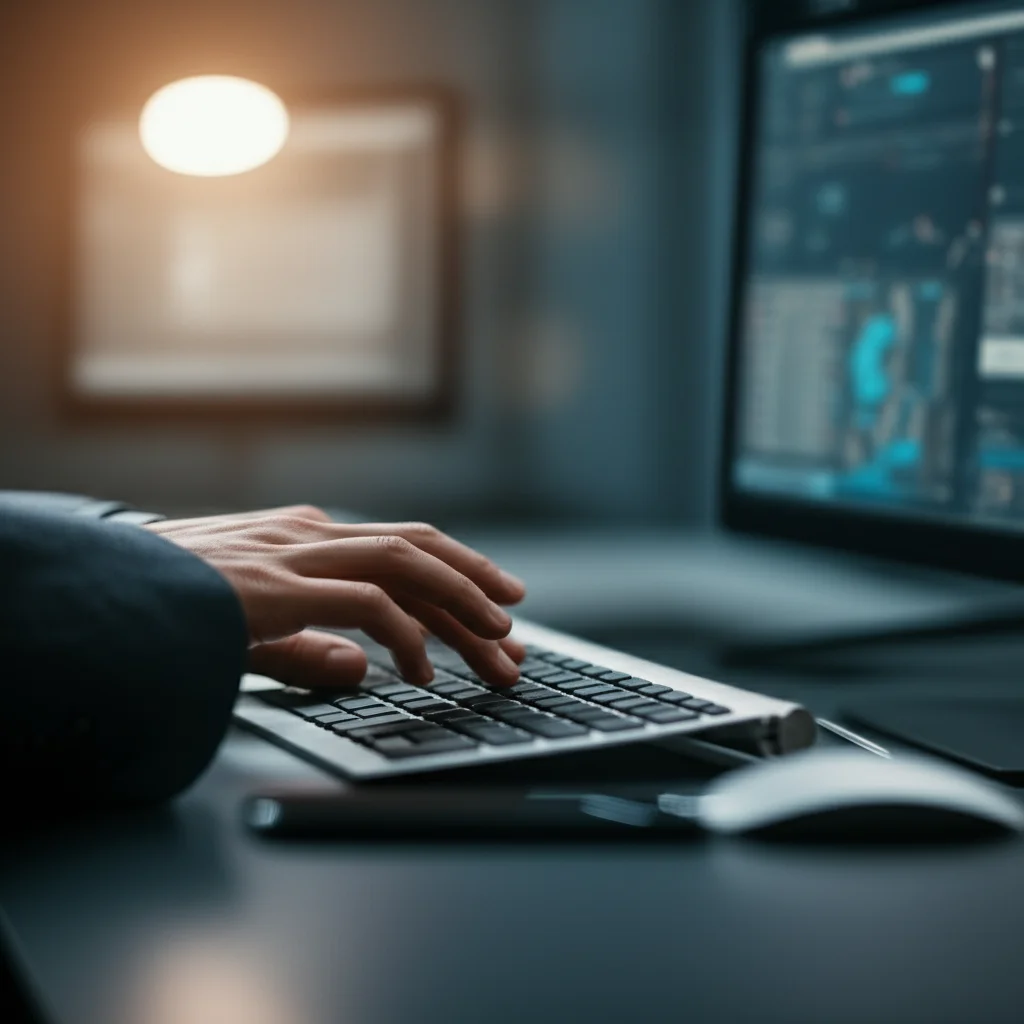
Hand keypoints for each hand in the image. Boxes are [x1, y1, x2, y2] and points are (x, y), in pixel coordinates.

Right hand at [146, 506, 525, 690]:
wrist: (108, 593)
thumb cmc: (173, 609)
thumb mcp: (255, 631)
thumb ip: (310, 650)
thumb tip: (363, 670)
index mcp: (308, 537)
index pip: (401, 552)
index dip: (455, 584)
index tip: (491, 619)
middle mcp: (312, 535)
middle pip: (419, 551)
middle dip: (475, 587)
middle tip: (515, 626)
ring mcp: (299, 554)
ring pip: (408, 563)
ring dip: (461, 603)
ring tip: (498, 643)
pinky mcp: (283, 585)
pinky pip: (369, 603)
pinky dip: (407, 636)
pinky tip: (422, 673)